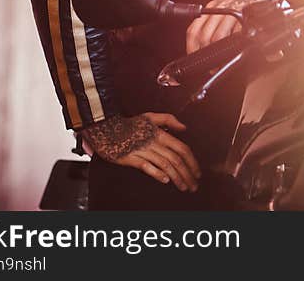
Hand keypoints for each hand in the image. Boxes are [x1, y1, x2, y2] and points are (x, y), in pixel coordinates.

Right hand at [82, 113, 201, 191]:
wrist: (105, 128)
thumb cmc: (129, 124)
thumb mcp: (150, 117)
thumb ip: (169, 120)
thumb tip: (184, 128)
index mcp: (160, 134)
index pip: (182, 148)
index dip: (192, 161)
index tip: (197, 172)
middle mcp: (154, 143)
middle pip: (176, 160)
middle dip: (188, 174)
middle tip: (194, 185)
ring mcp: (142, 151)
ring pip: (165, 165)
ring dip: (177, 177)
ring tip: (184, 187)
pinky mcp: (130, 158)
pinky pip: (146, 167)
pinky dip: (157, 173)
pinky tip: (166, 180)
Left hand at [185, 0, 303, 53]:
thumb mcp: (227, 9)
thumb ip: (218, 25)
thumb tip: (208, 47)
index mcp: (211, 9)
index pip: (194, 30)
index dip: (192, 48)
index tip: (195, 59)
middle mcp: (218, 8)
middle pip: (203, 36)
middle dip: (205, 54)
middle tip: (212, 66)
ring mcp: (231, 10)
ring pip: (216, 36)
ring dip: (218, 52)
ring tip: (223, 61)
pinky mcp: (245, 13)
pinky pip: (235, 32)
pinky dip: (235, 44)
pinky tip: (237, 48)